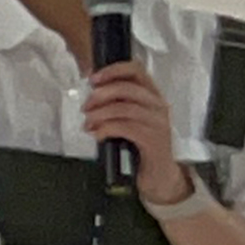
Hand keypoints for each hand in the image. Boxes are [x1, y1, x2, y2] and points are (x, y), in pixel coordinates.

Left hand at [84, 59, 191, 203]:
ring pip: (124, 108)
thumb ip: (115, 102)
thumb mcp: (128, 118)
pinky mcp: (153, 140)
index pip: (137, 70)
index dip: (113, 70)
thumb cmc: (139, 144)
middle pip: (127, 88)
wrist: (159, 174)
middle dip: (100, 95)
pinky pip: (125, 127)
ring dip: (99, 114)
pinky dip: (105, 129)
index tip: (92, 79)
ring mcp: (158, 123)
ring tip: (88, 124)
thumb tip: (91, 87)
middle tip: (85, 107)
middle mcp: (158, 106)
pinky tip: (97, 135)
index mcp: (152, 96)